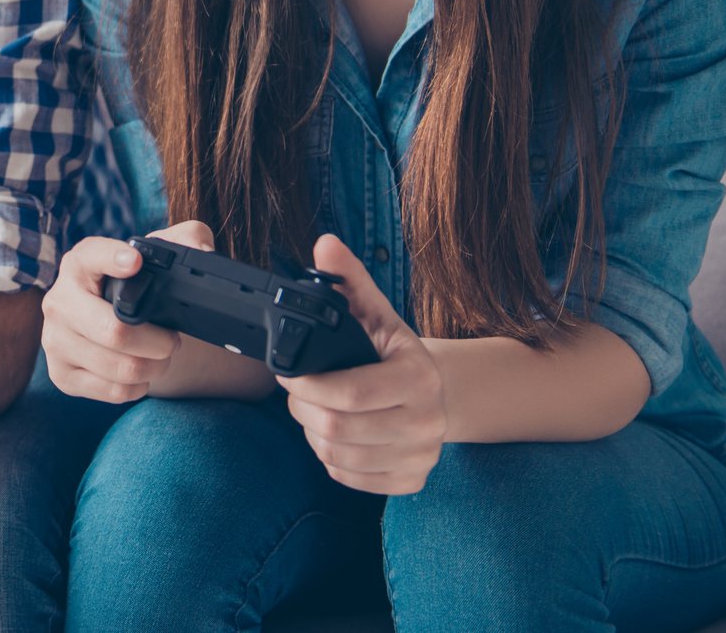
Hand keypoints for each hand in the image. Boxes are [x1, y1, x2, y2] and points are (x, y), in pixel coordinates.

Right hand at [41, 221, 212, 402]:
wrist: (107, 328)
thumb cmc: (136, 288)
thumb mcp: (159, 257)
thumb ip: (186, 240)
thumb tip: (202, 254)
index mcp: (80, 263)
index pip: (92, 256)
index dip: (113, 258)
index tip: (136, 263)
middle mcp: (59, 300)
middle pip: (114, 331)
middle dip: (158, 341)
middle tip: (171, 340)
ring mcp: (55, 340)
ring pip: (120, 367)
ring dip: (153, 367)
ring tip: (159, 357)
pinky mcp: (61, 375)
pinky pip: (112, 391)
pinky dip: (138, 387)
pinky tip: (140, 374)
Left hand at [278, 234, 446, 494]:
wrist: (436, 392)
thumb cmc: (392, 351)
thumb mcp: (374, 312)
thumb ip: (348, 280)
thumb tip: (325, 244)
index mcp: (419, 376)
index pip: (348, 394)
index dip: (306, 385)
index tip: (288, 373)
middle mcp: (428, 422)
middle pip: (338, 429)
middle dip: (303, 410)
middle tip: (297, 393)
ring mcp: (423, 456)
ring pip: (339, 457)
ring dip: (313, 435)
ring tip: (314, 412)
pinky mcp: (412, 481)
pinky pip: (351, 479)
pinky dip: (331, 460)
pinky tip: (335, 436)